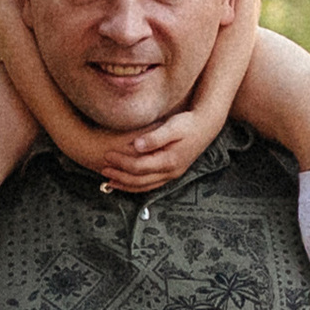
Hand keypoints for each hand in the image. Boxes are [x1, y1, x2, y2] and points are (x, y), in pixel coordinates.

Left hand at [81, 100, 222, 194]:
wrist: (206, 126)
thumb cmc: (188, 124)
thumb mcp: (172, 126)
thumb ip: (154, 137)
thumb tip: (136, 145)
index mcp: (169, 161)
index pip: (139, 166)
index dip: (121, 162)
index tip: (107, 154)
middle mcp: (171, 172)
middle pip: (140, 180)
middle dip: (120, 176)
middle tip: (103, 169)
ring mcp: (172, 174)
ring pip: (145, 186)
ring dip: (126, 185)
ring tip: (110, 181)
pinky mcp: (171, 173)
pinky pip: (150, 185)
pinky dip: (136, 186)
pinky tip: (126, 183)